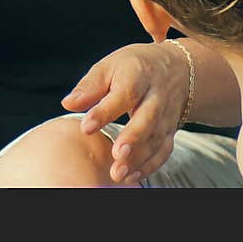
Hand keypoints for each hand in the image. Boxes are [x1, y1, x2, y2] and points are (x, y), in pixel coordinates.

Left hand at [61, 41, 192, 184]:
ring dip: (139, 158)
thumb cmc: (133, 67)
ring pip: (156, 137)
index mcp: (138, 73)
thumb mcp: (110, 66)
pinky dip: (150, 165)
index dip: (105, 111)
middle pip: (148, 116)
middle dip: (133, 137)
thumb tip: (67, 103)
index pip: (124, 92)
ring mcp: (166, 114)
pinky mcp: (171, 129)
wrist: (175, 68)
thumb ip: (90, 86)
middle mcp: (156, 94)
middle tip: (116, 155)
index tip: (86, 127)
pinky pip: (164, 149)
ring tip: (117, 173)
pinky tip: (131, 175)